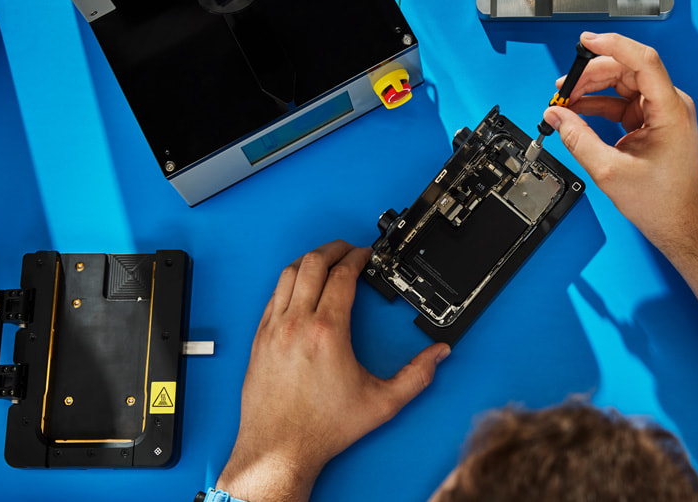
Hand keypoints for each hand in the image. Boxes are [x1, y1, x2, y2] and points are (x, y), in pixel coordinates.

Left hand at [216, 240, 450, 501]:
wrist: (279, 449)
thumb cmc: (322, 429)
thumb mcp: (382, 403)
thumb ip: (416, 376)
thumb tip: (438, 356)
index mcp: (327, 332)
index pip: (342, 276)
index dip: (357, 258)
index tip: (366, 256)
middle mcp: (296, 324)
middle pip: (312, 264)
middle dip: (333, 249)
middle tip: (348, 249)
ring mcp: (273, 330)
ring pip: (287, 275)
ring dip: (308, 260)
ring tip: (324, 260)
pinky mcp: (259, 340)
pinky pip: (272, 297)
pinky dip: (288, 283)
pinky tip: (299, 288)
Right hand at [544, 32, 697, 253]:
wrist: (680, 221)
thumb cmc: (662, 200)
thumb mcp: (610, 171)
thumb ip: (578, 139)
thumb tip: (556, 116)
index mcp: (670, 110)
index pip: (643, 61)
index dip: (613, 45)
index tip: (586, 41)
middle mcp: (669, 104)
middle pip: (627, 69)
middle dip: (591, 75)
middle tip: (562, 88)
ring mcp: (661, 111)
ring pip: (622, 83)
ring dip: (591, 89)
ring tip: (564, 100)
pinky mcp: (652, 121)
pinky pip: (622, 102)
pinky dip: (598, 104)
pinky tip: (578, 111)